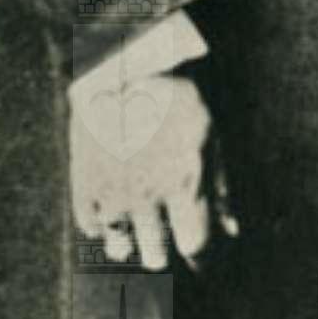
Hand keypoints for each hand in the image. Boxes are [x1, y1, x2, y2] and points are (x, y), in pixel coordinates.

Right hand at [70, 69, 232, 270]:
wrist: (125, 60)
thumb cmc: (177, 95)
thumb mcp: (210, 134)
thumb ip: (221, 185)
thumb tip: (233, 231)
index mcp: (185, 182)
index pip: (196, 245)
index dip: (200, 258)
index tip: (197, 258)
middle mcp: (149, 194)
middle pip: (156, 252)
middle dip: (161, 253)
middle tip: (161, 248)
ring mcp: (112, 188)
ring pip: (120, 244)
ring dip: (130, 245)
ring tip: (133, 241)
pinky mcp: (84, 178)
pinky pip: (89, 222)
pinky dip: (99, 227)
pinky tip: (107, 220)